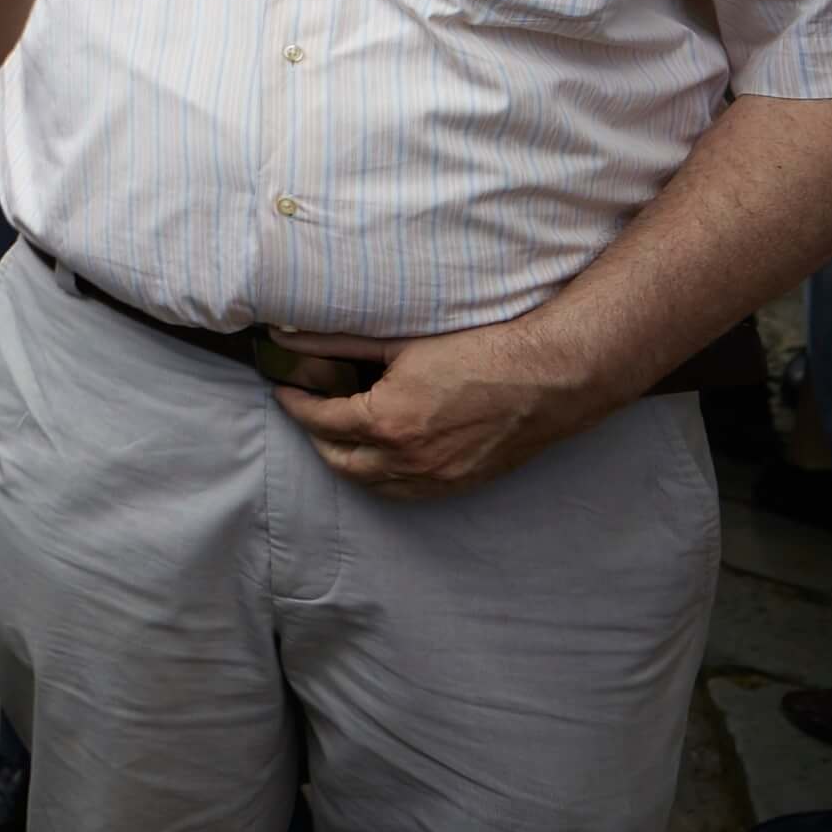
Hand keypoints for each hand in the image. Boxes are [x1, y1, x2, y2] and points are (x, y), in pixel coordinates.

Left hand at [270, 316, 611, 498]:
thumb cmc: (478, 352)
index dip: (295, 403)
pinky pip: (403, 494)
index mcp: (386, 422)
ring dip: (346, 459)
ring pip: (369, 483)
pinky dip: (380, 479)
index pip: (319, 420)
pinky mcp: (458, 484)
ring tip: (338, 431)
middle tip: (307, 408)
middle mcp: (406, 459)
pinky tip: (379, 457)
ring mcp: (434, 478)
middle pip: (337, 458)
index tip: (285, 387)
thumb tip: (292, 338)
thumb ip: (339, 344)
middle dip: (314, 434)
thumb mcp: (400, 343)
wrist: (546, 378)